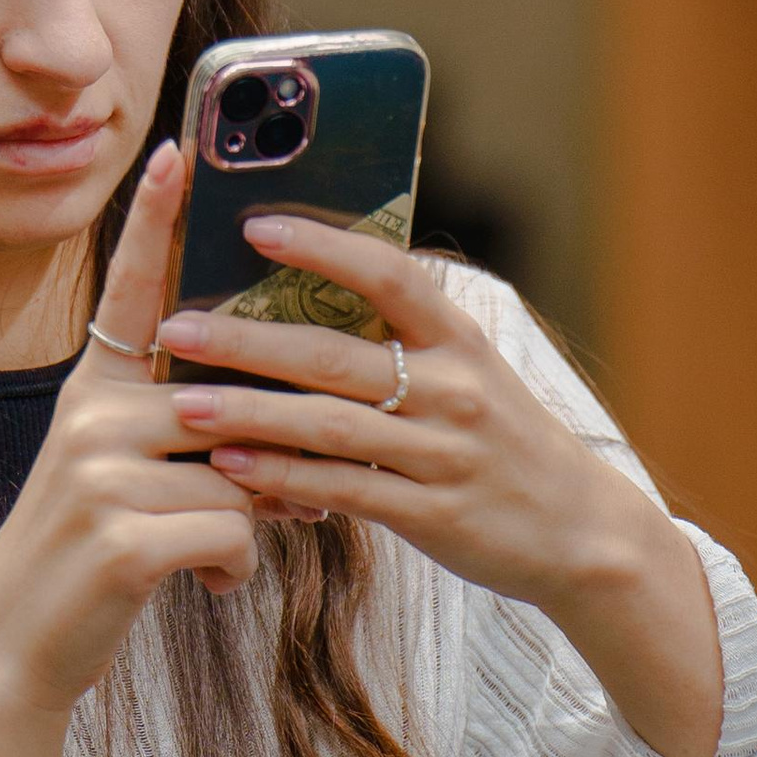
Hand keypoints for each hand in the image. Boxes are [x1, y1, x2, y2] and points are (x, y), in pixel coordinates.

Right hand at [0, 141, 254, 756]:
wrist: (17, 656)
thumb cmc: (86, 567)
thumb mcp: (117, 481)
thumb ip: (179, 438)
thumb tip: (274, 423)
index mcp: (90, 394)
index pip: (128, 291)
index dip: (155, 220)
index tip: (179, 151)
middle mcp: (89, 419)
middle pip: (228, 397)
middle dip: (274, 447)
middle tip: (295, 497)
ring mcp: (100, 476)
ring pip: (240, 469)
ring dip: (257, 521)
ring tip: (222, 556)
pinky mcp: (123, 537)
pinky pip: (232, 531)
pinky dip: (235, 568)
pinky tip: (209, 590)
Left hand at [156, 217, 724, 756]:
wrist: (580, 532)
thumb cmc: (504, 441)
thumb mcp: (471, 373)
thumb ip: (403, 339)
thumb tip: (307, 290)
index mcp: (460, 340)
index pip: (388, 274)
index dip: (321, 246)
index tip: (254, 225)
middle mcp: (454, 390)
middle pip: (335, 356)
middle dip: (247, 340)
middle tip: (176, 325)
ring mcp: (442, 455)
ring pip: (328, 426)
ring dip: (248, 414)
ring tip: (181, 403)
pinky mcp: (431, 515)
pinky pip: (343, 491)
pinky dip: (282, 478)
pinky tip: (229, 467)